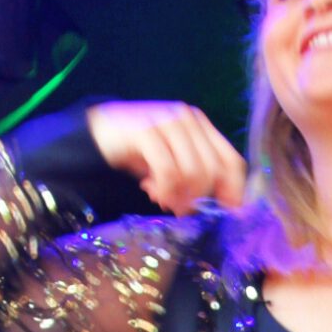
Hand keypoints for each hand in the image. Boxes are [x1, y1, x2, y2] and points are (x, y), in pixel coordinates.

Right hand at [87, 102, 246, 210]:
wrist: (98, 135)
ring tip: (162, 199)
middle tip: (180, 210)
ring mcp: (168, 122)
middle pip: (214, 170)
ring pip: (194, 172)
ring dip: (179, 196)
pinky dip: (164, 189)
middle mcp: (188, 119)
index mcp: (201, 126)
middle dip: (199, 198)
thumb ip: (196, 178)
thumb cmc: (140, 153)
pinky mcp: (147, 131)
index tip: (227, 212)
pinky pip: (168, 171)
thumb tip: (221, 205)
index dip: (234, 189)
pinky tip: (151, 191)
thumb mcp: (174, 164)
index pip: (231, 160)